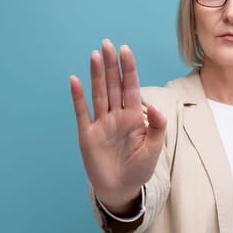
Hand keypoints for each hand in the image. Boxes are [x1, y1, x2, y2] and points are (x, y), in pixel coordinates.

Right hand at [69, 39, 166, 211]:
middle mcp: (116, 116)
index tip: (125, 50)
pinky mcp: (87, 135)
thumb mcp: (154, 149)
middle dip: (111, 65)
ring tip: (95, 55)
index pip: (131, 87)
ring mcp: (101, 124)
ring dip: (97, 75)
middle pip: (113, 85)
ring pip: (99, 94)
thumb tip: (153, 105)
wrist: (121, 189)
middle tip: (107, 44)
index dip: (128, 69)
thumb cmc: (139, 169)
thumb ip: (157, 127)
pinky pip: (82, 113)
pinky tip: (75, 80)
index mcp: (134, 117)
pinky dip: (78, 97)